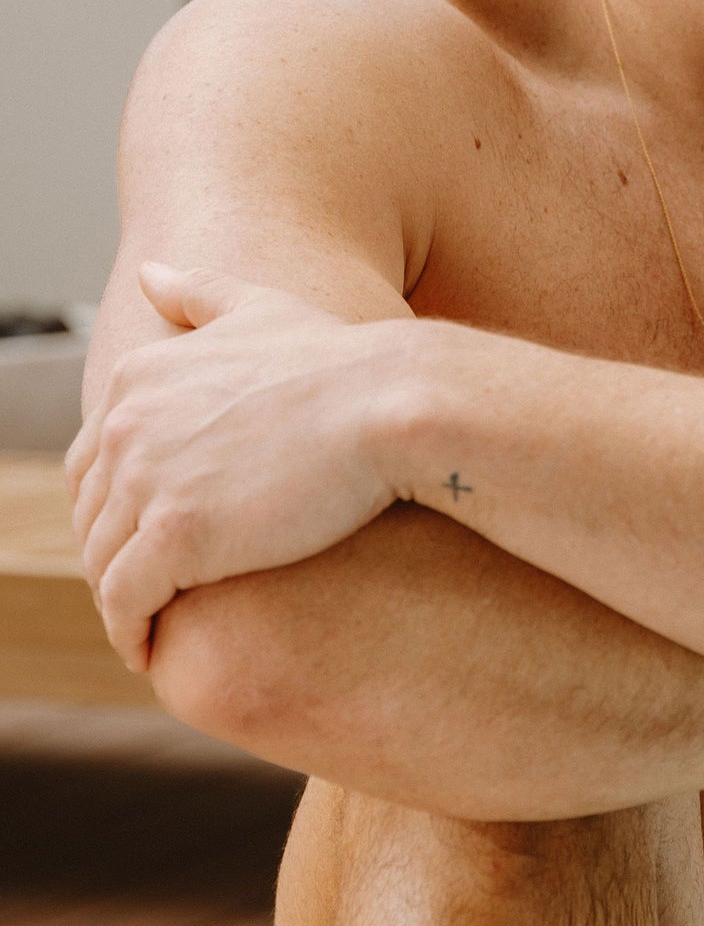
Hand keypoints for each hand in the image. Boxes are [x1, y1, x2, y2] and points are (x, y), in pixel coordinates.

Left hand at [68, 265, 402, 671]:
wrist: (392, 404)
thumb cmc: (342, 360)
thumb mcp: (261, 310)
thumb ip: (198, 294)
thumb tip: (150, 274)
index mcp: (139, 377)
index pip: (93, 462)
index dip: (114, 506)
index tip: (145, 537)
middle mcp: (126, 424)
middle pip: (90, 515)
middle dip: (111, 555)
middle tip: (145, 592)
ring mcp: (146, 481)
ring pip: (102, 563)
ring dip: (119, 601)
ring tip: (150, 627)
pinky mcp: (174, 539)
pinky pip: (125, 602)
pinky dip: (131, 632)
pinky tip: (151, 650)